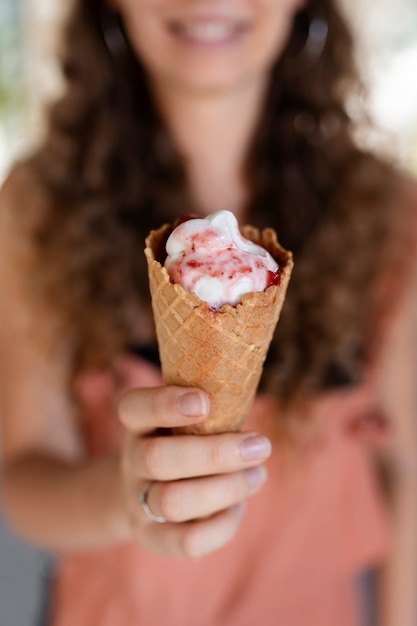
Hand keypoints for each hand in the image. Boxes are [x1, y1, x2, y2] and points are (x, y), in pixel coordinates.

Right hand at [118, 386, 270, 558]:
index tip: (205, 401)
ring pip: (172, 502)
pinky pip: (187, 542)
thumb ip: (209, 406)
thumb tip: (249, 384)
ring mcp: (138, 503)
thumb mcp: (186, 419)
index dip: (165, 404)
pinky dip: (222, 524)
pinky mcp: (153, 538)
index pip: (133, 408)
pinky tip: (239, 506)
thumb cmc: (183, 441)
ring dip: (226, 488)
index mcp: (138, 424)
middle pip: (157, 459)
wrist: (146, 492)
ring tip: (258, 474)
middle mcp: (131, 462)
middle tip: (260, 445)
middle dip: (216, 453)